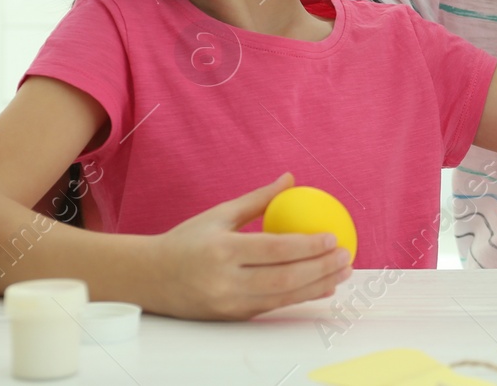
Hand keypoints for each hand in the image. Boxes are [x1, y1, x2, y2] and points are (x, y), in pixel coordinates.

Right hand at [143, 173, 353, 320]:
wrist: (150, 278)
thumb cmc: (186, 241)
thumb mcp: (219, 215)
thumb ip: (258, 201)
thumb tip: (290, 178)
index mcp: (222, 250)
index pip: (274, 250)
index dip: (308, 246)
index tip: (333, 238)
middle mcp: (226, 281)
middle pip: (284, 277)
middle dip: (321, 269)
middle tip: (346, 256)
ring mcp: (229, 303)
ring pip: (283, 297)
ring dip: (318, 286)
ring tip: (342, 273)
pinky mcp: (232, 317)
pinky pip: (273, 306)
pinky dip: (301, 297)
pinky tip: (321, 286)